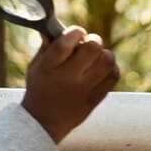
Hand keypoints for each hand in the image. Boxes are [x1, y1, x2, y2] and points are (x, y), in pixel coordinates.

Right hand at [21, 26, 119, 143]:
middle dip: (93, 40)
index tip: (77, 33)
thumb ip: (49, 46)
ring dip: (104, 54)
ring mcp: (82, 91)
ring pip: (107, 61)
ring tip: (96, 58)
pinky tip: (102, 69)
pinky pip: (113, 76)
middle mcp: (66, 78)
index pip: (65, 43)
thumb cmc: (40, 88)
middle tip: (89, 45)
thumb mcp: (36, 66)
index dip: (76, 32)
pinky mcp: (94, 100)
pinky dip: (112, 68)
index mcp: (48, 68)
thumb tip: (63, 27)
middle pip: (92, 48)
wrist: (42, 123)